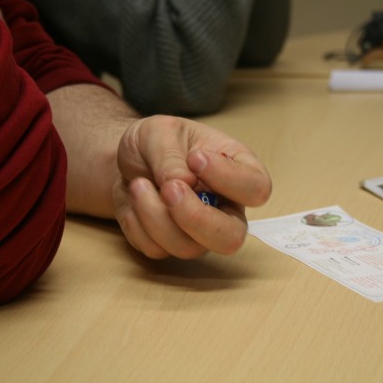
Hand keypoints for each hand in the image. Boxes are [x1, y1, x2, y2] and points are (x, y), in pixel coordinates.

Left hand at [113, 115, 271, 258]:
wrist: (125, 161)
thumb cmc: (156, 143)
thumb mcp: (160, 132)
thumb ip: (171, 156)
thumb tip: (183, 182)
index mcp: (239, 171)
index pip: (256, 188)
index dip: (229, 179)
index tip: (195, 158)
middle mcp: (226, 208)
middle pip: (232, 237)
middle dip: (195, 218)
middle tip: (168, 190)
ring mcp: (200, 233)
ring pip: (189, 247)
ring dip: (154, 215)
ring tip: (137, 184)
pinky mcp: (170, 246)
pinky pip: (157, 250)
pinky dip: (137, 225)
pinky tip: (133, 201)